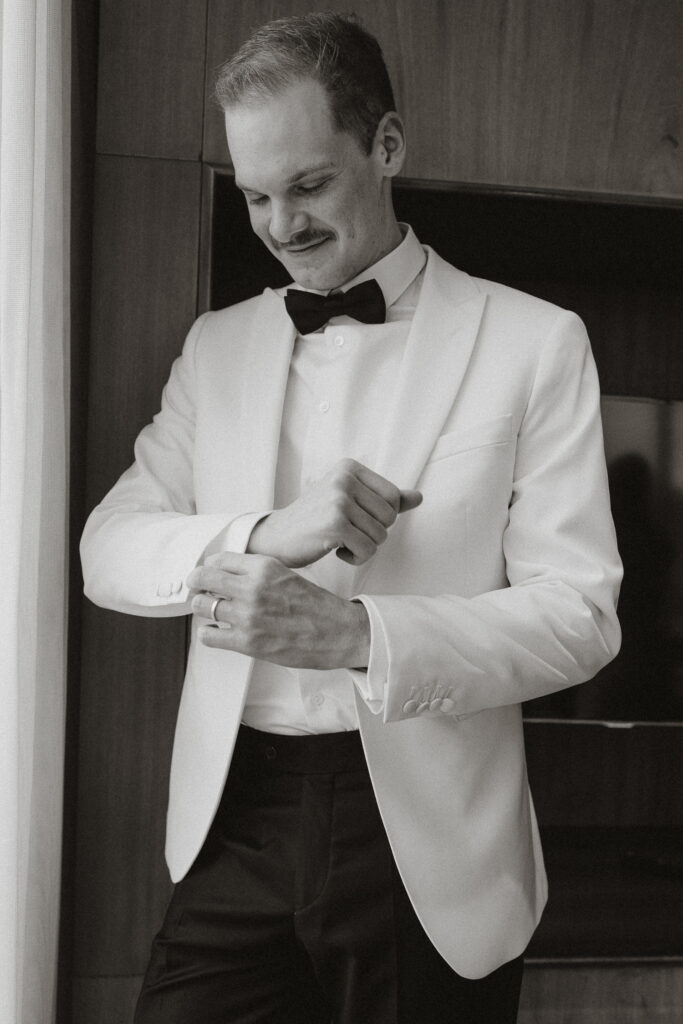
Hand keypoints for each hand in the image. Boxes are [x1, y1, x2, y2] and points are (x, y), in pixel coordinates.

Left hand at [187, 552, 371, 668]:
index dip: (208, 567)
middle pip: (203, 578)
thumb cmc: (315, 606)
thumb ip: (256, 572)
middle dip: (196, 584)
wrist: (338, 632)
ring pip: (202, 606)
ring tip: (211, 612)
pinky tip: (218, 631)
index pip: (218, 559)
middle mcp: (253, 588)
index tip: (207, 574)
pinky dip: (209, 633)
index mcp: (264, 567)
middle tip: (197, 590)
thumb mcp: (285, 575)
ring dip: (203, 609)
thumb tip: (224, 573)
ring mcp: (248, 616)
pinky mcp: (247, 642)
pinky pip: (208, 635)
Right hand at [247, 458, 421, 567]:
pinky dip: (356, 558)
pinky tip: (336, 550)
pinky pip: (368, 550)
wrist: (277, 537)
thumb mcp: (350, 501)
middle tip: (347, 532)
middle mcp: (345, 479)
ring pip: (381, 536)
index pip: (394, 496)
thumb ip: (384, 499)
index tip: (357, 518)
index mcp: (350, 467)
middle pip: (390, 517)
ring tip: (340, 541)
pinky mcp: (335, 524)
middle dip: (374, 532)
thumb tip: (418, 497)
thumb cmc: (316, 520)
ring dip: (364, 547)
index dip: (383, 516)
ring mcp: (339, 500)